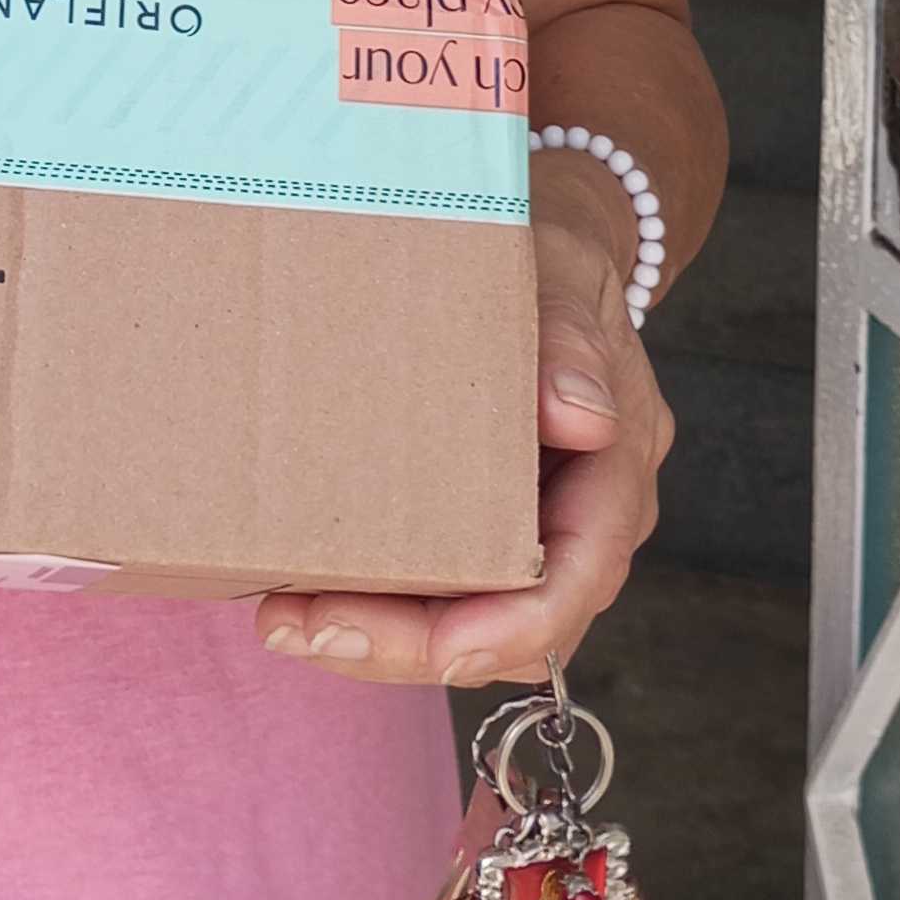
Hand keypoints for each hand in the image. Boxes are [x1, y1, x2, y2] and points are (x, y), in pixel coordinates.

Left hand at [255, 165, 671, 687]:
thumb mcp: (560, 276)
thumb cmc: (550, 260)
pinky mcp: (479, 520)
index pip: (581, 572)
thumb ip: (569, 340)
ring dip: (381, 633)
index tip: (440, 648)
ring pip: (469, 619)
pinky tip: (299, 588)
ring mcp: (530, 525)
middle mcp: (580, 516)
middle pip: (513, 620)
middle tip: (308, 633)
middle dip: (413, 645)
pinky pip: (439, 585)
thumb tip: (581, 418)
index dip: (514, 623)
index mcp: (615, 467)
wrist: (545, 251)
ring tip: (284, 620)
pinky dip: (375, 597)